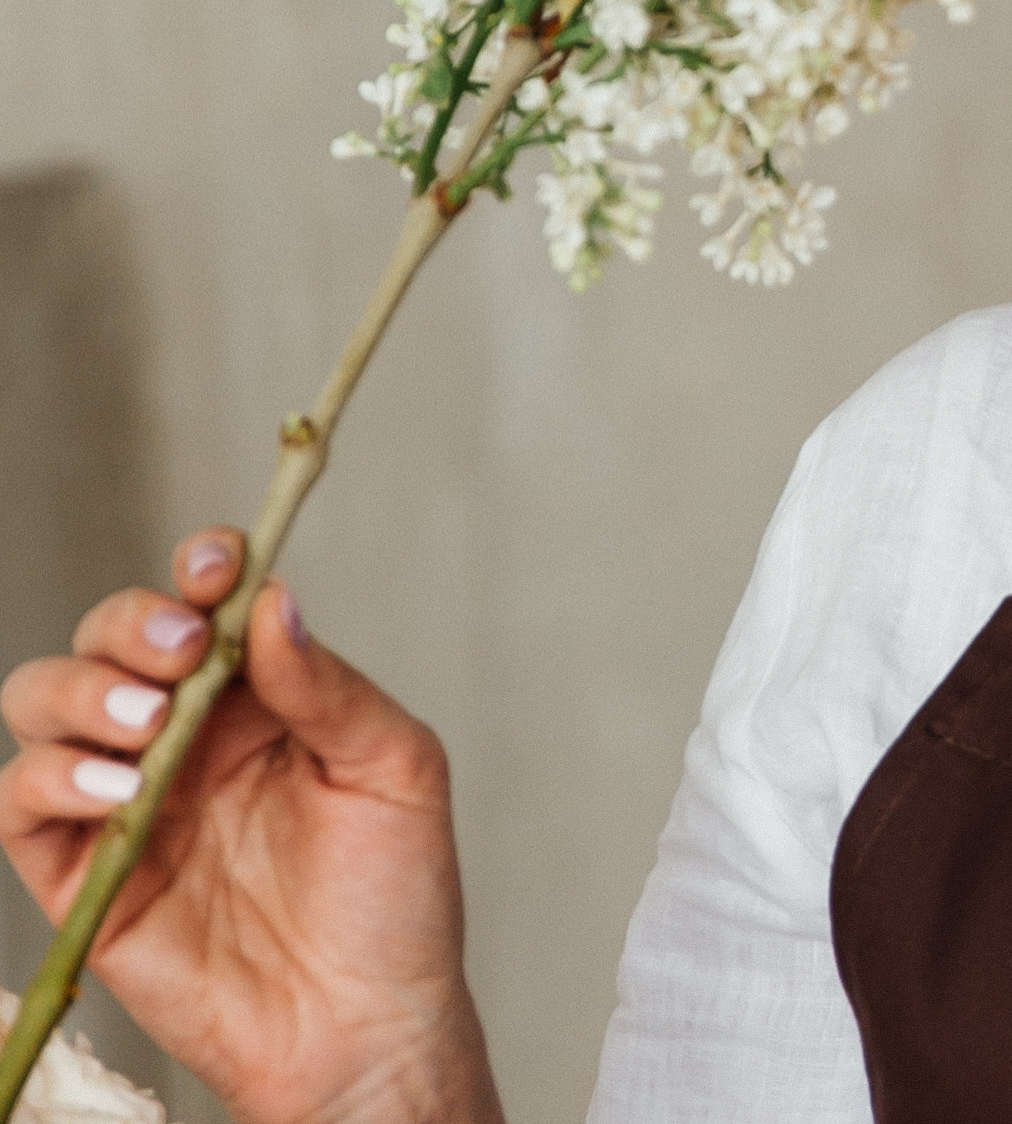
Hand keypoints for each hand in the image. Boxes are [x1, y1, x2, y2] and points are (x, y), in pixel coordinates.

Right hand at [1, 533, 503, 1123]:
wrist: (364, 1024)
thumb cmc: (396, 895)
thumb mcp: (394, 768)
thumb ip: (328, 686)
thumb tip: (272, 601)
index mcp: (258, 693)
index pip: (204, 600)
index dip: (200, 567)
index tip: (216, 567)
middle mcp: (184, 732)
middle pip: (109, 636)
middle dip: (131, 623)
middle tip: (179, 650)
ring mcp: (129, 800)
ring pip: (46, 703)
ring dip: (82, 692)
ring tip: (147, 724)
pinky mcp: (86, 876)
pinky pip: (24, 806)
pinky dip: (52, 778)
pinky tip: (120, 791)